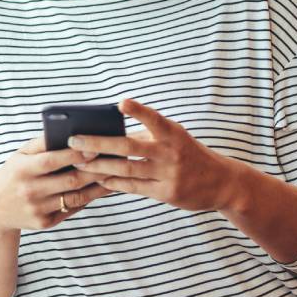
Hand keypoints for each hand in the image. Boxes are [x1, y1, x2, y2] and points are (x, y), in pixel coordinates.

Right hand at [0, 136, 111, 232]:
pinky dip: (88, 199)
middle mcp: (30, 191)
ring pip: (76, 197)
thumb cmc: (13, 174)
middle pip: (70, 180)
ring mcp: (38, 209)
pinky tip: (101, 189)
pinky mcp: (45, 223)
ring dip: (98, 187)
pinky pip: (72, 209)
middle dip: (95, 170)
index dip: (74, 155)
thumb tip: (70, 131)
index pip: (52, 161)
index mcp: (22, 169)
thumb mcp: (19, 155)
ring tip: (114, 175)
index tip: (95, 147)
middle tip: (115, 160)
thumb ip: (42, 143)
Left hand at [74, 98, 245, 211]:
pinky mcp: (166, 193)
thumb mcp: (175, 138)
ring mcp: (168, 174)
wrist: (222, 183)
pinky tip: (98, 178)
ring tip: (78, 161)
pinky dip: (113, 182)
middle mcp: (170, 153)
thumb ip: (148, 134)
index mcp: (173, 134)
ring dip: (99, 165)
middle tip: (74, 140)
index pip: (154, 119)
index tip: (121, 103)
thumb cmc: (189, 154)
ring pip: (126, 169)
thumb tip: (110, 132)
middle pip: (128, 146)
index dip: (138, 111)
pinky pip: (133, 187)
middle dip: (98, 143)